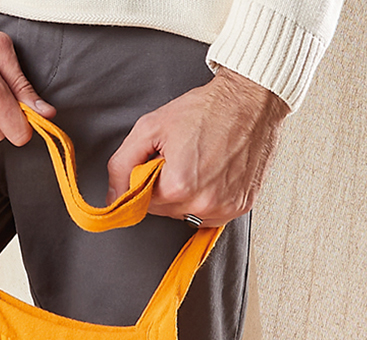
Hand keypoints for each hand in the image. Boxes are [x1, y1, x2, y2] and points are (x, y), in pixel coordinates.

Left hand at [106, 67, 288, 223]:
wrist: (252, 99)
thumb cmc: (205, 109)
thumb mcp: (150, 127)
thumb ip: (122, 165)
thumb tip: (113, 197)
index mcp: (178, 186)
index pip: (144, 202)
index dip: (148, 179)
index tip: (161, 160)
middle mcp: (202, 203)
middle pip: (165, 210)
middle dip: (167, 187)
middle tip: (182, 157)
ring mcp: (224, 208)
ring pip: (187, 214)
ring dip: (187, 195)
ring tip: (201, 163)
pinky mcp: (240, 207)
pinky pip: (211, 214)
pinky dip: (208, 197)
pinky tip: (215, 172)